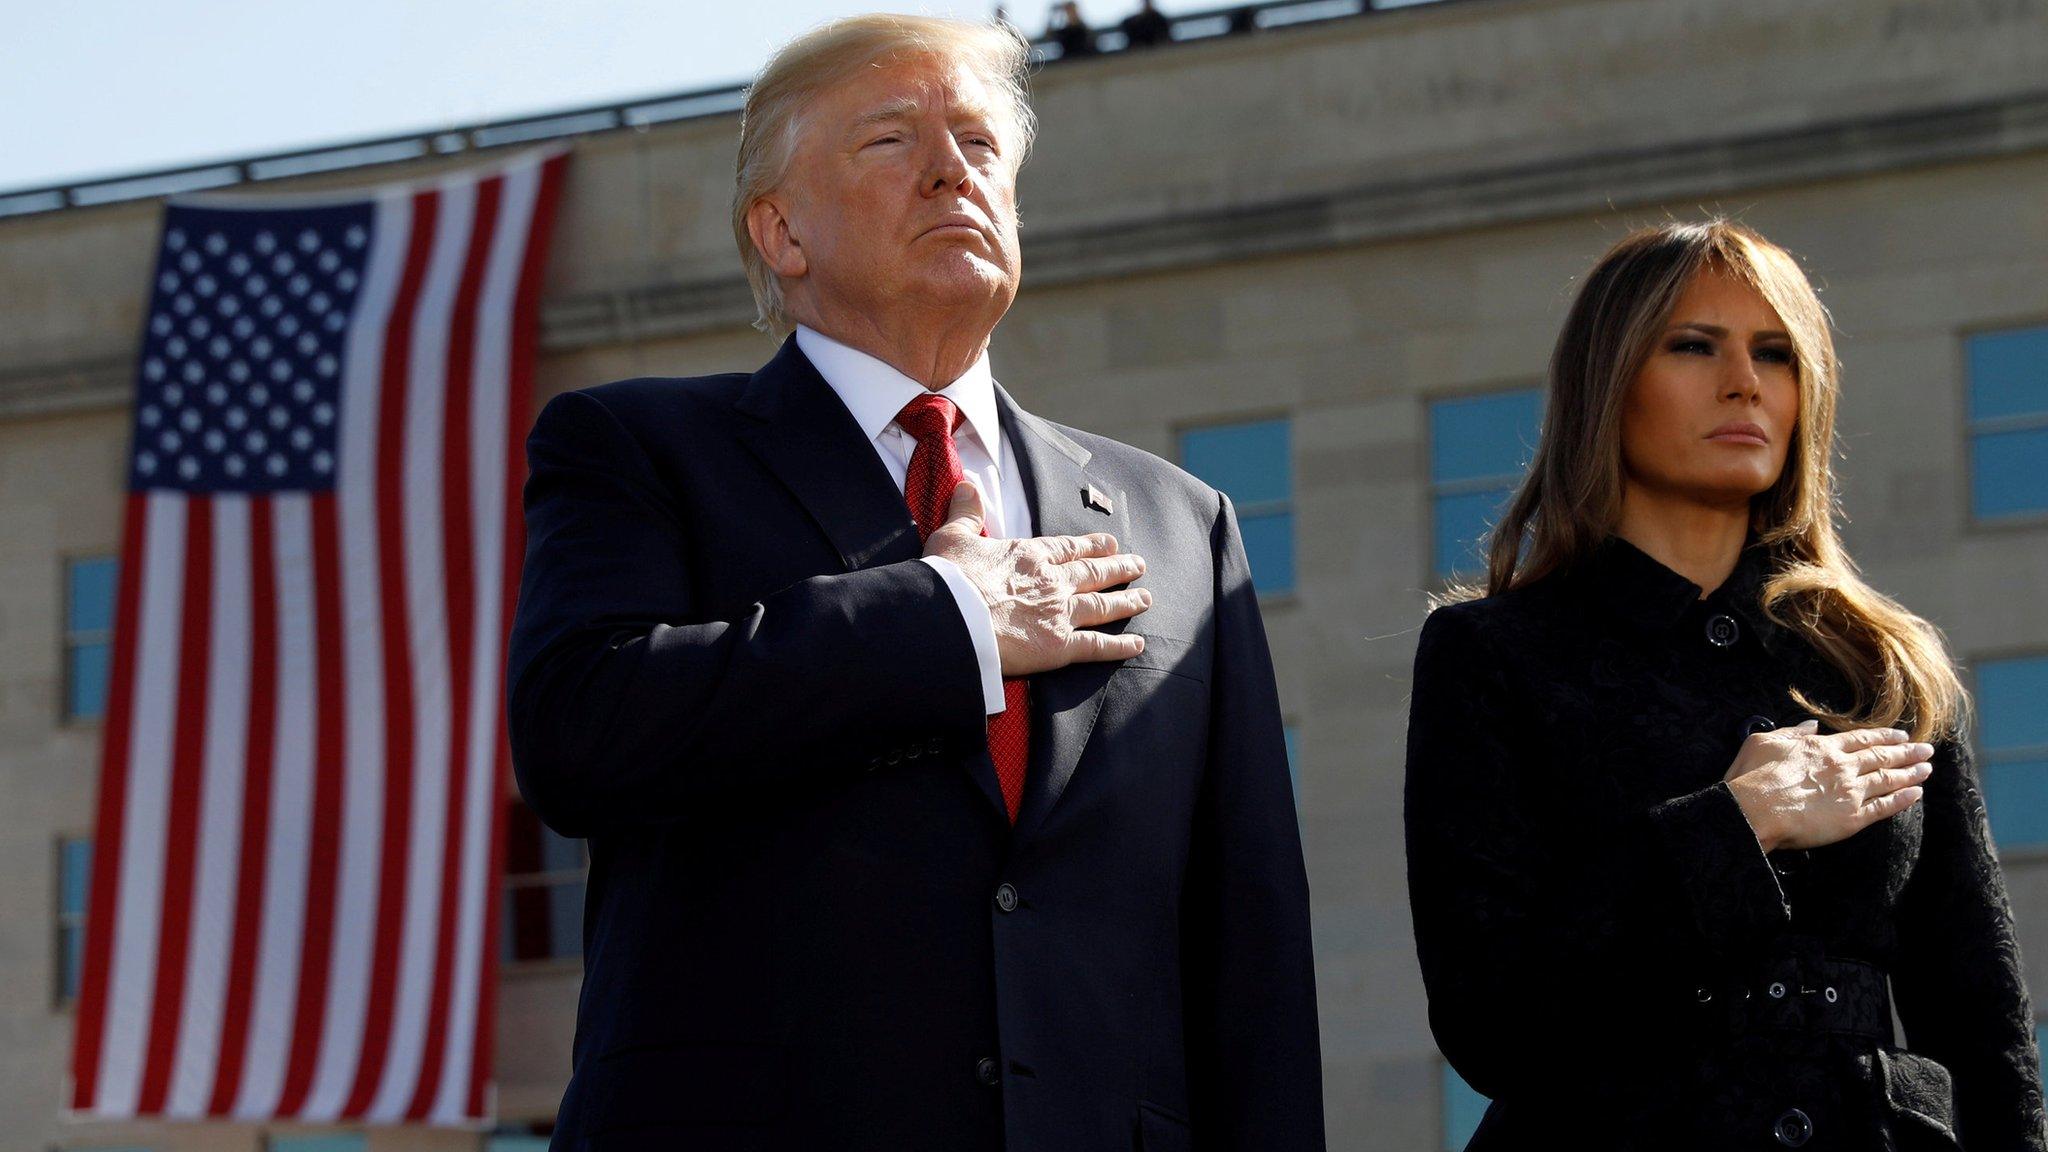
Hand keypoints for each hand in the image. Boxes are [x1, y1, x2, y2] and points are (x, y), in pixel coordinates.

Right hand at [923, 481, 1149, 675]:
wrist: (952, 619)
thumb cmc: (948, 579)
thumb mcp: (952, 537)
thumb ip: (965, 512)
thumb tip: (967, 485)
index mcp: (1029, 555)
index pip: (1068, 547)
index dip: (1091, 545)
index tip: (1109, 542)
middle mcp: (1053, 582)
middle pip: (1094, 573)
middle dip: (1119, 568)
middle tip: (1139, 565)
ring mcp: (1060, 614)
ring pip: (1103, 606)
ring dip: (1127, 602)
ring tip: (1147, 599)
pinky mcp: (1059, 647)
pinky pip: (1097, 646)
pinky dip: (1119, 647)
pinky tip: (1138, 645)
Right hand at [1722, 720, 1933, 852]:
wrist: (1754, 811)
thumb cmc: (1753, 776)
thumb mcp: (1764, 741)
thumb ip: (1792, 732)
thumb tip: (1812, 726)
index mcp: (1822, 749)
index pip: (1860, 739)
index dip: (1883, 736)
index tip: (1901, 735)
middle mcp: (1842, 767)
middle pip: (1881, 757)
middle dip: (1906, 752)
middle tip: (1927, 750)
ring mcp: (1850, 792)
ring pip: (1888, 780)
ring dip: (1910, 773)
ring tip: (1927, 769)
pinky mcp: (1852, 818)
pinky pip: (1884, 807)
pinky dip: (1902, 800)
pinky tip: (1917, 794)